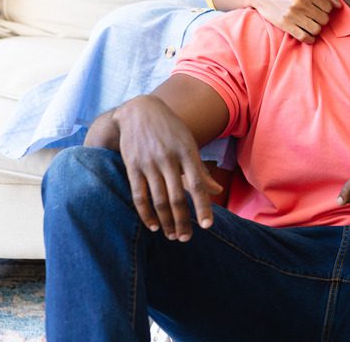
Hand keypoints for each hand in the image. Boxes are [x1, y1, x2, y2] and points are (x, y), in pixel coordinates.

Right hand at [101, 95, 223, 242]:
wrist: (139, 111)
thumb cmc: (170, 129)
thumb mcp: (189, 144)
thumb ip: (200, 170)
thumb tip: (217, 190)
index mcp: (187, 152)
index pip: (197, 185)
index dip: (203, 206)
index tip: (208, 225)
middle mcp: (169, 159)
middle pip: (177, 198)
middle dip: (182, 221)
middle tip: (186, 239)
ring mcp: (149, 163)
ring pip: (158, 200)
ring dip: (166, 222)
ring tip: (171, 236)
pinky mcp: (132, 167)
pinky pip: (139, 195)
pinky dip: (146, 213)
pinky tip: (153, 225)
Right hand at [250, 0, 340, 43]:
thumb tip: (338, 3)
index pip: (329, 7)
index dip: (327, 9)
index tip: (321, 9)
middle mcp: (301, 1)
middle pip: (324, 19)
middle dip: (322, 19)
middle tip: (315, 17)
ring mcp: (293, 13)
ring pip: (317, 29)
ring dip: (316, 29)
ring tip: (311, 25)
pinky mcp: (285, 24)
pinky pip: (305, 37)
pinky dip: (309, 39)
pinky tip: (308, 35)